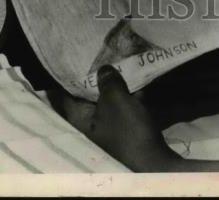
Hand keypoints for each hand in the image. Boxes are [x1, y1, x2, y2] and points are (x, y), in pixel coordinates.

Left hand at [56, 66, 182, 171]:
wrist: (153, 162)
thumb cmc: (127, 130)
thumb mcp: (115, 99)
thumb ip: (107, 81)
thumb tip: (103, 69)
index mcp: (80, 119)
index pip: (65, 95)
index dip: (67, 76)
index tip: (71, 59)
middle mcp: (91, 125)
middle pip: (88, 96)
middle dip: (96, 76)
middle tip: (100, 55)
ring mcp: (109, 130)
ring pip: (108, 101)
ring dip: (116, 85)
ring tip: (121, 61)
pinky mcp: (126, 132)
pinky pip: (124, 109)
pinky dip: (129, 97)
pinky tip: (139, 82)